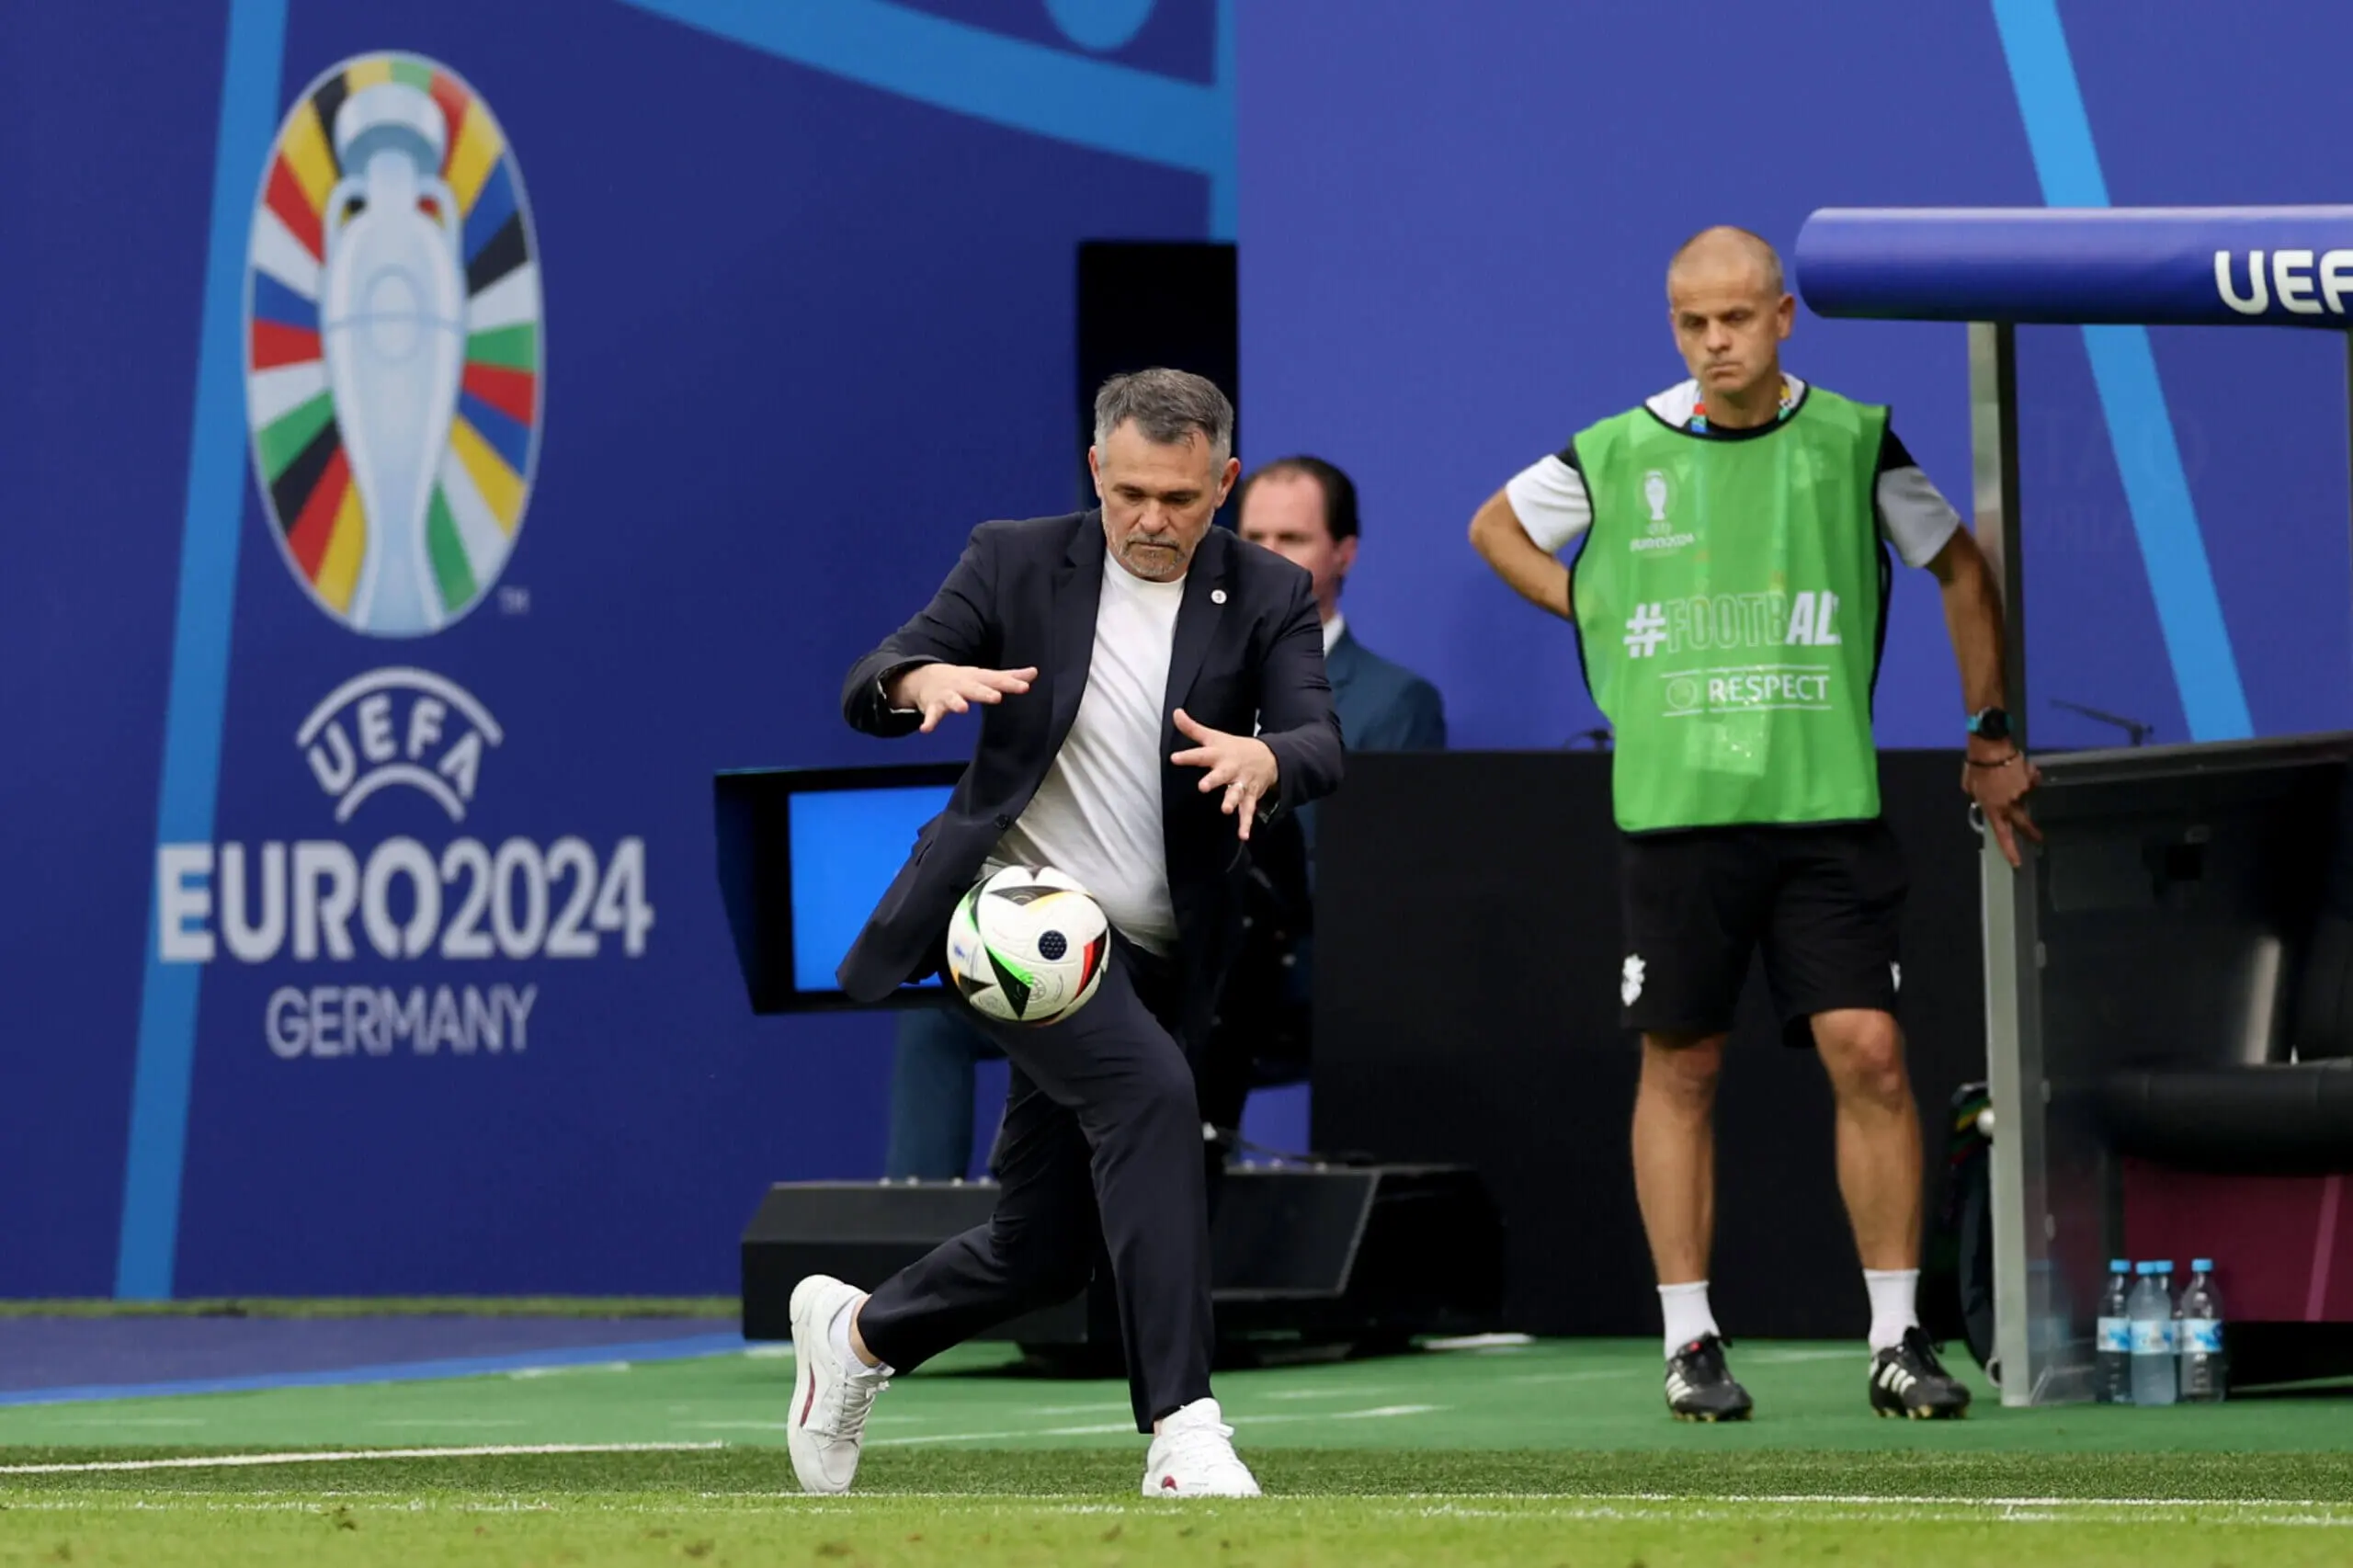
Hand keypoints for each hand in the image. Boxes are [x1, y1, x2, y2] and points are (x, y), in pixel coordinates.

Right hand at [890, 663, 1036, 732]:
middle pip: (975, 688)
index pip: (996, 680)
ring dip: (956, 703)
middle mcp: (963, 684)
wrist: (926, 677)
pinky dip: (929, 721)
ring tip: (962, 708)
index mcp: (977, 678)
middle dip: (984, 692)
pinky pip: (931, 714)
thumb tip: (1034, 672)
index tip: (1025, 687)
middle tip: (996, 697)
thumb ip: (1009, 677)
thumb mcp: (985, 677)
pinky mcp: (933, 706)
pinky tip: (926, 729)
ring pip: (952, 698)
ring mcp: (947, 694)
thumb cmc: (964, 680)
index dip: (1010, 683)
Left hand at [1170, 708, 1279, 839]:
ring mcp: (1241, 783)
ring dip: (1231, 801)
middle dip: (1213, 780)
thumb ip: (1192, 728)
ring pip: (1236, 793)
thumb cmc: (1233, 747)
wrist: (1269, 756)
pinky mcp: (1251, 795)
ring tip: (1225, 810)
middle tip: (1203, 786)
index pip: (1200, 754)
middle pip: (1221, 774)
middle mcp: (1230, 769)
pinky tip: (1243, 835)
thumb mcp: (1213, 736)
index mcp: (1218, 754)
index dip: (1188, 756)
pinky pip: (1248, 810)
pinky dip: (1246, 823)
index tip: (1174, 758)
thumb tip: (1175, 712)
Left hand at [1963, 741, 2043, 867]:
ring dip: (2018, 788)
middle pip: (2023, 823)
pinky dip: (2026, 775)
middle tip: (2038, 838)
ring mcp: (2023, 791)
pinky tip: (2017, 766)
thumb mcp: (1970, 786)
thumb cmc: (1975, 767)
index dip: (2010, 849)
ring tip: (2006, 774)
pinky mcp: (2032, 778)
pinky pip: (2031, 779)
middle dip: (2031, 832)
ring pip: (2024, 794)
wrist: (1990, 748)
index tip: (2017, 862)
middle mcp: (2010, 803)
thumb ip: (1978, 797)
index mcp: (1993, 808)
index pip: (2002, 834)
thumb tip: (1981, 799)